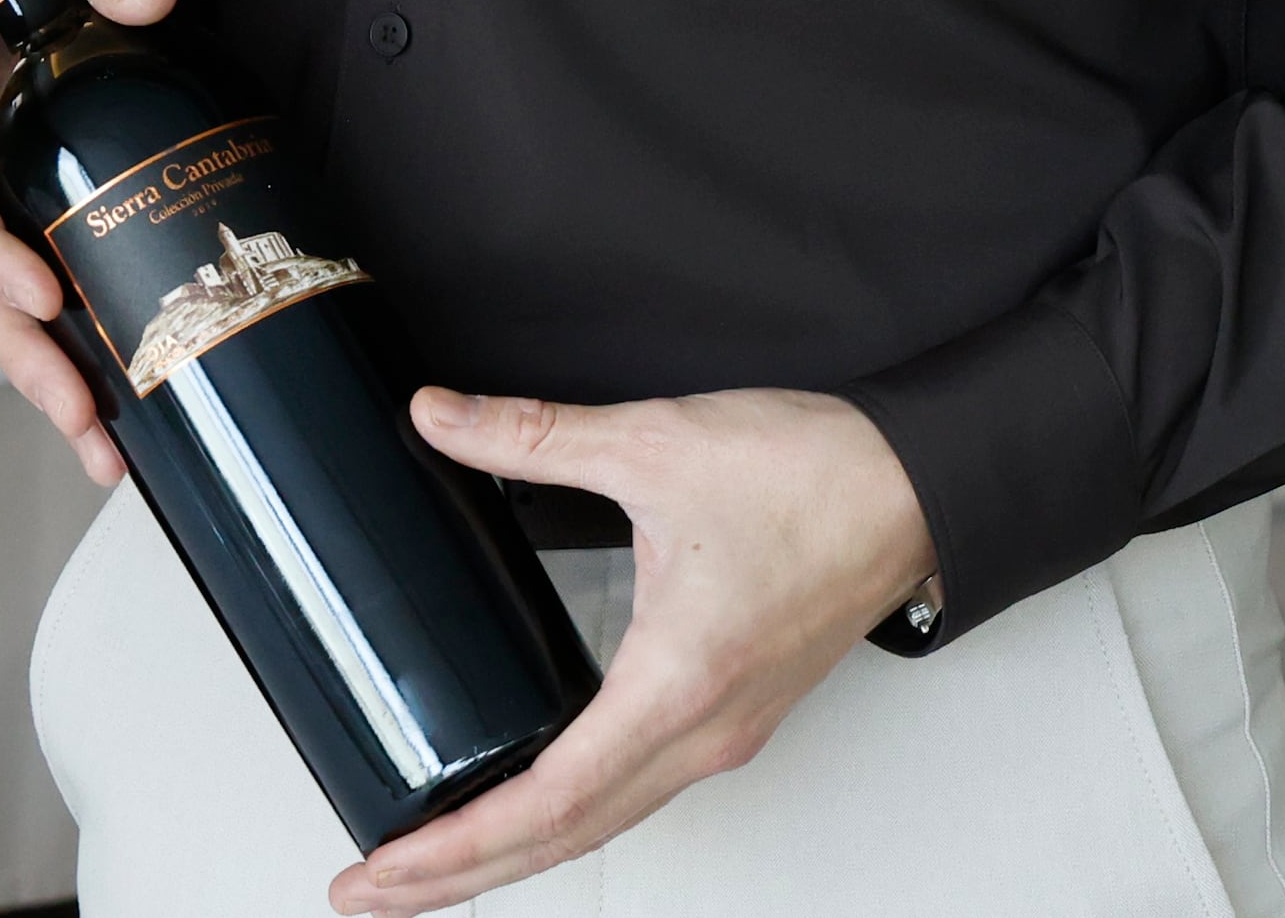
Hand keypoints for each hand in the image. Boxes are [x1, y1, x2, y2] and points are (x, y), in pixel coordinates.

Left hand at [324, 387, 933, 915]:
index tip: (377, 872)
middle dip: (458, 876)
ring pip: (599, 823)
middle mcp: (702, 735)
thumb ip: (534, 435)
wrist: (920, 483)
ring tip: (426, 859)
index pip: (545, 803)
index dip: (452, 849)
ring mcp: (722, 733)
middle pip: (563, 839)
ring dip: (510, 852)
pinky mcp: (732, 714)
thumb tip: (436, 415)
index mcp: (676, 687)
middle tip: (365, 892)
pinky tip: (520, 799)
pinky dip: (562, 815)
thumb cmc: (814, 475)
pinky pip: (632, 792)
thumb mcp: (654, 442)